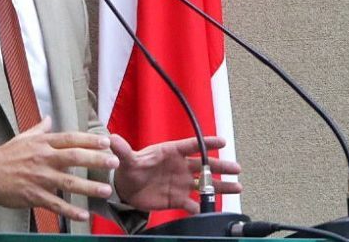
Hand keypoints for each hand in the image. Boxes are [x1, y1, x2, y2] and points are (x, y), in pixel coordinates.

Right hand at [0, 116, 120, 222]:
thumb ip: (39, 129)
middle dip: (96, 160)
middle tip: (114, 162)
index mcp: (43, 144)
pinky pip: (55, 204)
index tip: (106, 141)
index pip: (70, 139)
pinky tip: (84, 215)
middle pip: (74, 158)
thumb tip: (49, 119)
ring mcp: (39, 178)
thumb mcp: (23, 138)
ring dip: (89, 188)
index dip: (89, 140)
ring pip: (68, 183)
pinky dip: (70, 211)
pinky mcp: (34, 196)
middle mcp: (43, 159)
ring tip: (106, 191)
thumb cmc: (5, 155)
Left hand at [110, 134, 241, 213]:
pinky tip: (210, 210)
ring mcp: (181, 183)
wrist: (126, 188)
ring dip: (220, 186)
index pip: (191, 146)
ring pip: (205, 184)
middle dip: (220, 167)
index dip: (206, 144)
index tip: (222, 142)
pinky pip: (193, 204)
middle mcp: (180, 167)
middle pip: (204, 165)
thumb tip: (111, 139)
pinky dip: (201, 208)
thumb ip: (122, 150)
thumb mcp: (126, 159)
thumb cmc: (130, 168)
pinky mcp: (178, 199)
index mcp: (170, 152)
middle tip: (236, 169)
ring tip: (237, 187)